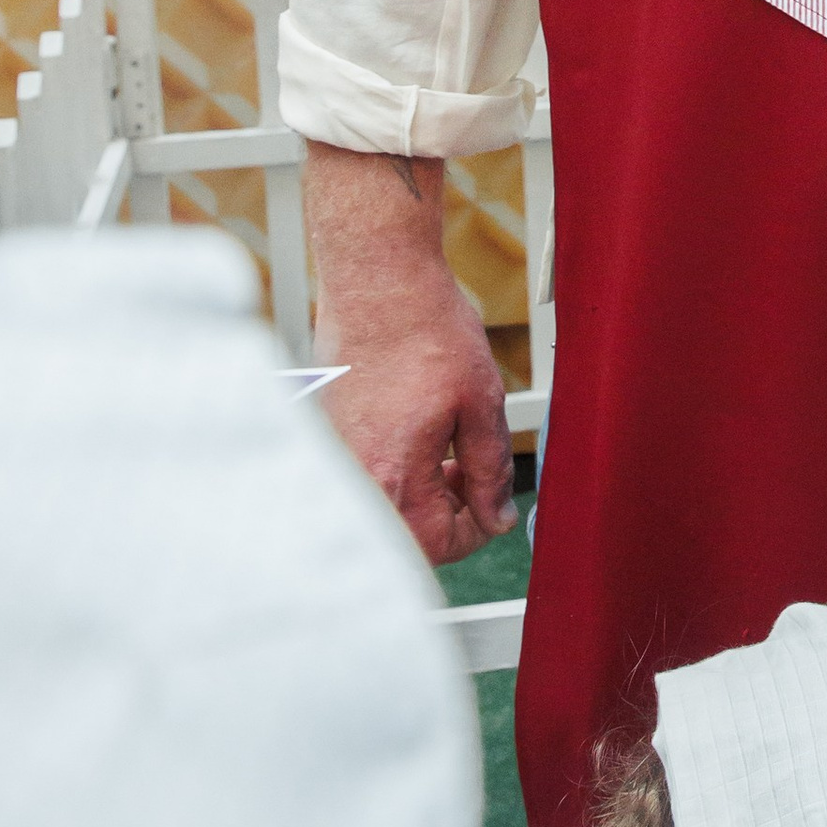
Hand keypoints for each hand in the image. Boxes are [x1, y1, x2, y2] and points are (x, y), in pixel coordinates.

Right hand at [308, 144, 516, 564]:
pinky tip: (418, 435)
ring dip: (423, 495)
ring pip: (386, 507)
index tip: (496, 507)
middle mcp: (356, 476)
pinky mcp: (327, 435)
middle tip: (474, 477)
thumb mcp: (481, 401)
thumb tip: (499, 516)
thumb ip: (492, 469)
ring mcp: (336, 457)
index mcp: (395, 476)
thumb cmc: (426, 330)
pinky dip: (396, 470)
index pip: (439, 545)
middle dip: (448, 516)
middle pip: (407, 535)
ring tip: (450, 454)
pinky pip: (365, 476)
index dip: (479, 531)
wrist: (377, 281)